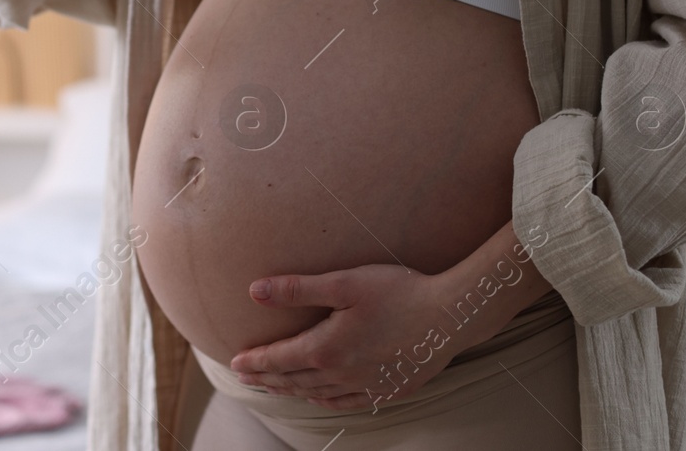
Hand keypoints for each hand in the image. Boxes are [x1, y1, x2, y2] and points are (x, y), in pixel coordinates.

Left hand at [227, 264, 467, 410]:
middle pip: (294, 380)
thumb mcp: (344, 283)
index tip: (235, 364)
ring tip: (273, 387)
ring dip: (291, 390)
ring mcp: (365, 386)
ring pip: (317, 393)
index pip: (279, 359)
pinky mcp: (388, 390)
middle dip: (266, 378)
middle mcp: (341, 374)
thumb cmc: (399, 292)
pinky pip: (347, 402)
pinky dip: (325, 400)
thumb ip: (297, 289)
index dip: (255, 361)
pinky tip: (320, 398)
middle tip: (245, 377)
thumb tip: (255, 291)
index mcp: (326, 348)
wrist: (450, 316)